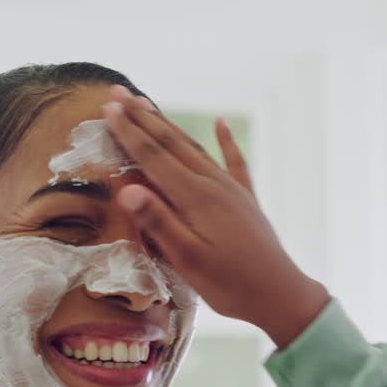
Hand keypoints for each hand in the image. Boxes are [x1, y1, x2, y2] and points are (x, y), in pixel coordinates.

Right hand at [102, 85, 328, 348]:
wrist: (279, 294)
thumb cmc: (230, 284)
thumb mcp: (188, 260)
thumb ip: (158, 223)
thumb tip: (127, 189)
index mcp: (195, 198)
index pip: (154, 157)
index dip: (128, 132)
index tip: (107, 108)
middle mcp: (213, 184)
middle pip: (172, 143)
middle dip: (142, 117)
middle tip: (118, 92)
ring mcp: (232, 189)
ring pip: (195, 147)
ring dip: (169, 125)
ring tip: (148, 104)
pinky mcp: (246, 199)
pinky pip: (234, 161)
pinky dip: (226, 140)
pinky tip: (222, 122)